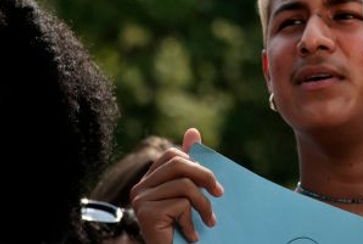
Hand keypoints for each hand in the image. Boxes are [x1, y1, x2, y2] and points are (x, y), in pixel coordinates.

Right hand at [131, 128, 223, 243]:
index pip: (173, 154)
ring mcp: (141, 199)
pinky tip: (192, 234)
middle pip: (179, 163)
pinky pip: (181, 204)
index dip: (196, 163)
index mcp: (150, 180)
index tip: (212, 183)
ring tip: (209, 221)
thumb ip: (192, 166)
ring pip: (184, 185)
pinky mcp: (146, 213)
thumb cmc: (184, 225)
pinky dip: (193, 221)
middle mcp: (140, 187)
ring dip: (204, 205)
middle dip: (206, 176)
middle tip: (220, 194)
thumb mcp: (191, 194)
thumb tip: (193, 130)